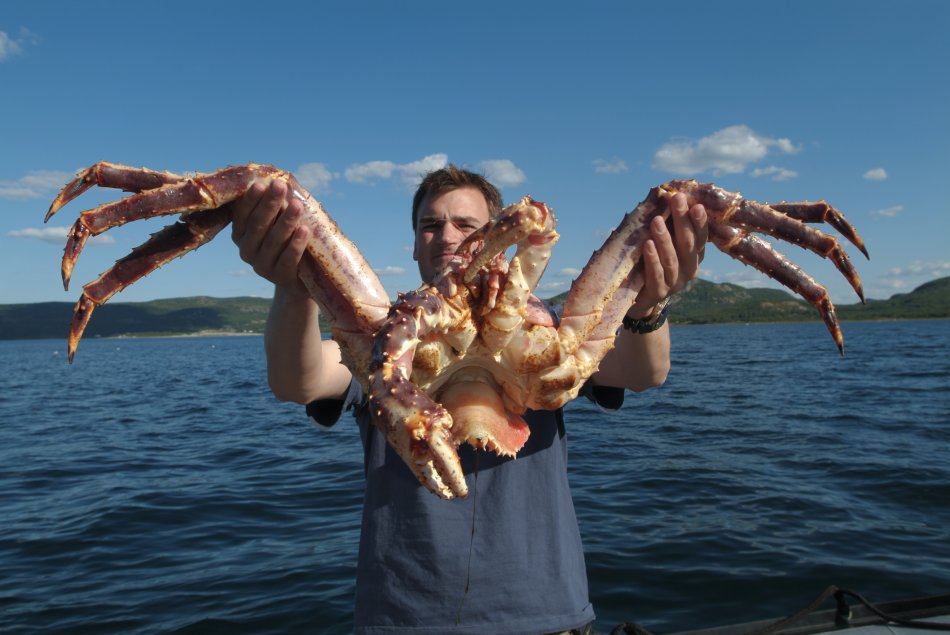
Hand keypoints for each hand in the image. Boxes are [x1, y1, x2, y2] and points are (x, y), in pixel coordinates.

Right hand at [230, 179, 311, 298]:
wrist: (299, 278)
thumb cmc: (286, 241)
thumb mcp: (278, 222)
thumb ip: (276, 206)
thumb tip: (282, 178)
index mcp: (241, 234)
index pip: (243, 215)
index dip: (251, 200)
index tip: (261, 183)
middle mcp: (247, 251)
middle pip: (257, 226)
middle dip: (269, 204)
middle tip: (280, 186)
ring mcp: (262, 266)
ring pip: (273, 242)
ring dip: (286, 222)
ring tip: (297, 205)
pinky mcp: (280, 277)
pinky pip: (288, 260)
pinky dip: (296, 245)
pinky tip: (304, 230)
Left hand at [629, 192, 707, 315]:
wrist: (639, 296)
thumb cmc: (651, 261)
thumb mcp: (663, 242)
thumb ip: (667, 223)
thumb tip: (665, 194)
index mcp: (693, 255)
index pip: (700, 236)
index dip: (699, 221)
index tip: (695, 204)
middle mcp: (688, 269)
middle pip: (687, 244)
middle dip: (682, 220)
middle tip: (676, 200)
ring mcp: (675, 282)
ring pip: (671, 259)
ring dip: (664, 239)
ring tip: (656, 221)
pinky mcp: (659, 292)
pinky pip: (656, 275)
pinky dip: (652, 259)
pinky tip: (647, 244)